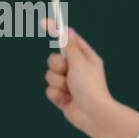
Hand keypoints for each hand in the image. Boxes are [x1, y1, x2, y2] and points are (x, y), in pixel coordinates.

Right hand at [42, 18, 138, 137]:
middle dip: (57, 65)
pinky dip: (56, 94)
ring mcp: (69, 84)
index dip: (57, 32)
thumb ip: (70, 46)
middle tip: (67, 71)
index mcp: (86, 58)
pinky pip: (49, 90)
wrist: (93, 114)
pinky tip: (67, 100)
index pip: (69, 41)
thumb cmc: (90, 86)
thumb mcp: (80, 62)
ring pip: (49, 75)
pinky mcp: (63, 97)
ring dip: (57, 82)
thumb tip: (67, 30)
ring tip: (70, 89)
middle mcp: (77, 70)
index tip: (44, 22)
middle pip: (54, 58)